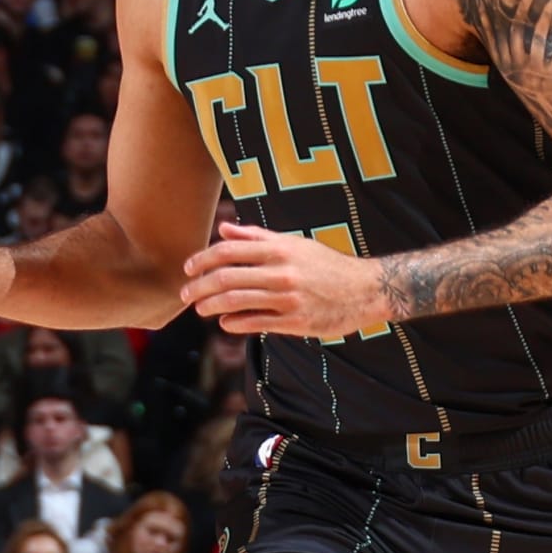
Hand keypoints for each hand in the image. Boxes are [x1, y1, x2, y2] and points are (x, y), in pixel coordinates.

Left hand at [181, 224, 390, 339]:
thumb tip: (224, 229)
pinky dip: (234, 323)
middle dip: (200, 287)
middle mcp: (281, 272)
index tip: (188, 268)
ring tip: (201, 309)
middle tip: (186, 294)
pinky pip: (256, 323)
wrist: (365, 290)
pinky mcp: (295, 322)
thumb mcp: (294, 244)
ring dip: (211, 306)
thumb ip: (257, 237)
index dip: (202, 260)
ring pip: (236, 302)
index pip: (228, 251)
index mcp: (279, 249)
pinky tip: (225, 323)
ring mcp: (287, 298)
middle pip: (226, 278)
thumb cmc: (326, 265)